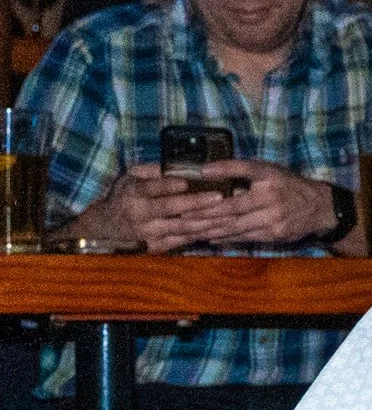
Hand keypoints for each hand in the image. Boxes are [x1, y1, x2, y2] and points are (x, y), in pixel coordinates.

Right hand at [72, 162, 236, 253]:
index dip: (168, 185)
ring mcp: (148, 232)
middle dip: (196, 203)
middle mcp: (139, 213)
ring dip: (207, 222)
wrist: (106, 227)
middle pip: (170, 208)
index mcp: (132, 192)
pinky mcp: (156, 246)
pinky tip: (220, 228)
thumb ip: (152, 170)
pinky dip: (202, 234)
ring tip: (229, 214)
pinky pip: (183, 240)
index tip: (186, 182)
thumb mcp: (131, 178)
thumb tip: (178, 162)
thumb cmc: (125, 196)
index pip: (151, 188)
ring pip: (181, 228)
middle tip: (219, 197)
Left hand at [180, 160, 340, 246]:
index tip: (201, 171)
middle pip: (233, 205)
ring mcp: (274, 217)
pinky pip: (244, 236)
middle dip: (204, 211)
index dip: (224, 169)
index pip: (246, 168)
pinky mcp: (275, 233)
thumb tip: (210, 173)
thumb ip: (246, 173)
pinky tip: (209, 237)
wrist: (321, 209)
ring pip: (235, 224)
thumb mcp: (271, 173)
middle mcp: (272, 196)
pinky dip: (225, 237)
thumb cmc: (289, 187)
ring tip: (189, 228)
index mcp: (271, 176)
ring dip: (210, 228)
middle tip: (182, 214)